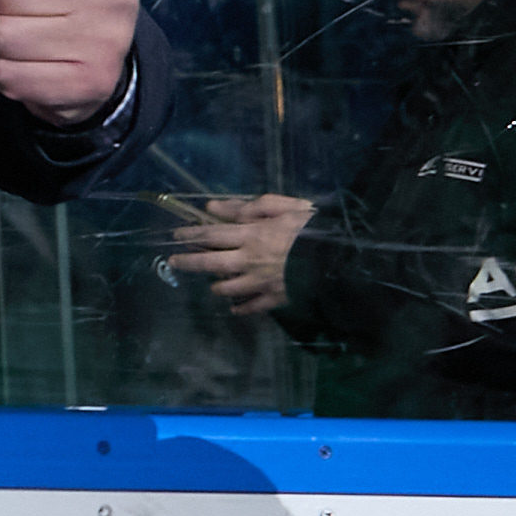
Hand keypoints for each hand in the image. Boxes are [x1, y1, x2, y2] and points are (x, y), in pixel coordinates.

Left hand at [163, 192, 312, 314]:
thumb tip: (212, 208)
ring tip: (211, 286)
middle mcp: (251, 260)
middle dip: (190, 262)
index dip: (191, 235)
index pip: (211, 235)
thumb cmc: (312, 226)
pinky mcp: (278, 298)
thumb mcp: (282, 206)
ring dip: (217, 287)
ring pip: (230, 288)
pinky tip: (233, 309)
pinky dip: (242, 308)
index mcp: (251, 235)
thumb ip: (247, 206)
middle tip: (173, 263)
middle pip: (212, 263)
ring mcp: (263, 282)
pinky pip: (255, 306)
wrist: (342, 256)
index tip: (175, 236)